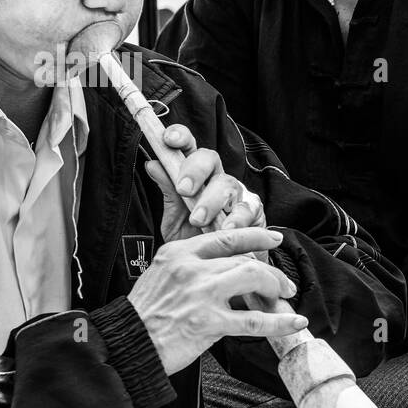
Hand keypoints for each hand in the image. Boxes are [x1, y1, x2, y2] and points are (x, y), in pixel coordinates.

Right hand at [126, 227, 306, 375]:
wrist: (126, 344)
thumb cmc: (144, 316)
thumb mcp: (161, 277)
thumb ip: (192, 269)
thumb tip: (229, 272)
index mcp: (178, 254)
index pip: (226, 237)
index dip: (255, 236)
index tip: (274, 238)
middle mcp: (191, 268)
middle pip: (245, 259)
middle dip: (271, 272)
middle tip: (283, 285)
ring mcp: (201, 294)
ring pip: (253, 277)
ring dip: (276, 287)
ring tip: (285, 298)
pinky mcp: (209, 322)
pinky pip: (254, 320)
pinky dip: (280, 321)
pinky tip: (294, 322)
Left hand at [144, 125, 265, 243]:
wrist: (219, 270)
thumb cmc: (196, 241)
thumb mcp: (175, 221)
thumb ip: (168, 194)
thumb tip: (152, 164)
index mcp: (195, 176)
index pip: (189, 147)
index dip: (180, 137)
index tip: (169, 140)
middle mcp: (217, 179)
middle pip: (209, 157)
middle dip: (195, 169)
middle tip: (183, 189)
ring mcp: (238, 193)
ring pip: (227, 183)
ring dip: (211, 200)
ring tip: (198, 220)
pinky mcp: (255, 211)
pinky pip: (246, 209)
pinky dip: (235, 219)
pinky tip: (225, 229)